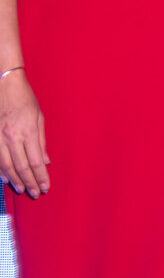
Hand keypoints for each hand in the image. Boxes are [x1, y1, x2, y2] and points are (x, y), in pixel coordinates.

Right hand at [0, 69, 48, 197]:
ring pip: (5, 166)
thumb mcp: (39, 116)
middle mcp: (11, 137)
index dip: (41, 176)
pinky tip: (5, 178)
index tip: (46, 186)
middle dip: (30, 182)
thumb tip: (46, 160)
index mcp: (27, 131)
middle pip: (21, 167)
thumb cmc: (23, 98)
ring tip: (23, 189)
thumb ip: (41, 140)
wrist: (3, 84)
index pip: (36, 161)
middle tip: (36, 193)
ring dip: (15, 180)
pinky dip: (0, 170)